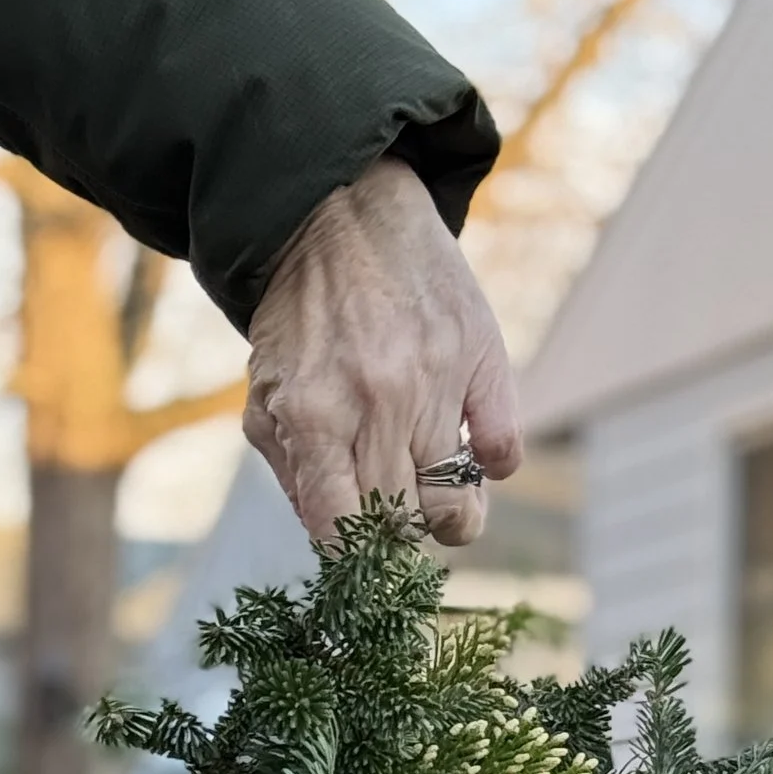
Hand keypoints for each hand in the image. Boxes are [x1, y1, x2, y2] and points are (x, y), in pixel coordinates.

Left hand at [244, 156, 520, 547]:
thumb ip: (296, 474)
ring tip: (434, 493)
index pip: (343, 534)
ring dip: (448, 515)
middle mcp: (378, 404)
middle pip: (403, 525)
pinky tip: (472, 453)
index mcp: (316, 417)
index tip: (361, 554)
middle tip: (395, 513)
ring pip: (456, 505)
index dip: (354, 559)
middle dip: (397, 534)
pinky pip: (503, 452)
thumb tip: (339, 542)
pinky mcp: (482, 358)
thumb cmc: (301, 319)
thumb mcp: (269, 393)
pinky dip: (492, 467)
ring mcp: (436, 381)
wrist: (343, 214)